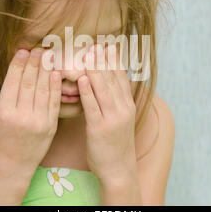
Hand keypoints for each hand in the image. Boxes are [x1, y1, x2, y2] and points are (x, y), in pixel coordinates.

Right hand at [0, 48, 61, 179]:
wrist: (13, 166)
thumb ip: (2, 98)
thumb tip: (14, 75)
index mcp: (4, 113)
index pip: (13, 82)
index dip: (19, 64)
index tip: (23, 50)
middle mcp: (22, 116)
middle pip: (29, 83)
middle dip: (34, 63)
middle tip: (39, 48)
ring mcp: (38, 122)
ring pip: (43, 90)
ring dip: (46, 70)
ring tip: (49, 55)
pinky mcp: (51, 126)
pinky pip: (54, 102)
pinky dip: (56, 87)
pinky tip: (56, 74)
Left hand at [77, 43, 136, 183]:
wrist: (119, 169)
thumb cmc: (115, 143)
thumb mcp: (121, 118)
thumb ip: (115, 100)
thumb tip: (107, 83)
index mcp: (127, 105)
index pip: (122, 77)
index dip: (115, 60)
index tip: (108, 44)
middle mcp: (123, 108)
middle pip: (113, 79)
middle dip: (104, 60)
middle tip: (96, 42)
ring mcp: (113, 118)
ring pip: (104, 89)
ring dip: (95, 70)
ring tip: (88, 54)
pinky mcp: (100, 129)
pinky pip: (93, 107)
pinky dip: (88, 92)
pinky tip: (82, 79)